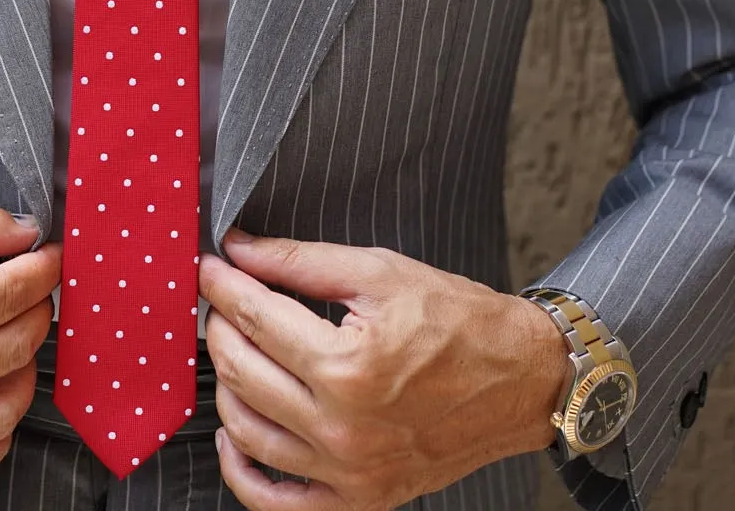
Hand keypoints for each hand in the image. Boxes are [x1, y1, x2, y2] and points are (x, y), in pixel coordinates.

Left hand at [197, 229, 566, 510]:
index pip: (255, 319)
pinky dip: (241, 470)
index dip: (223, 286)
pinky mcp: (360, 499)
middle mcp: (344, 427)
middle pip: (241, 373)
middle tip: (223, 302)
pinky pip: (275, 501)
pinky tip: (235, 434)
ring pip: (245, 431)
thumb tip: (239, 249)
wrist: (523, 380)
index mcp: (349, 366)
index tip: (211, 268)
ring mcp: (349, 472)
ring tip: (233, 352)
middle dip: (220, 327)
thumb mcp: (380, 273)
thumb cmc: (460, 322)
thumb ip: (300, 261)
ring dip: (225, 386)